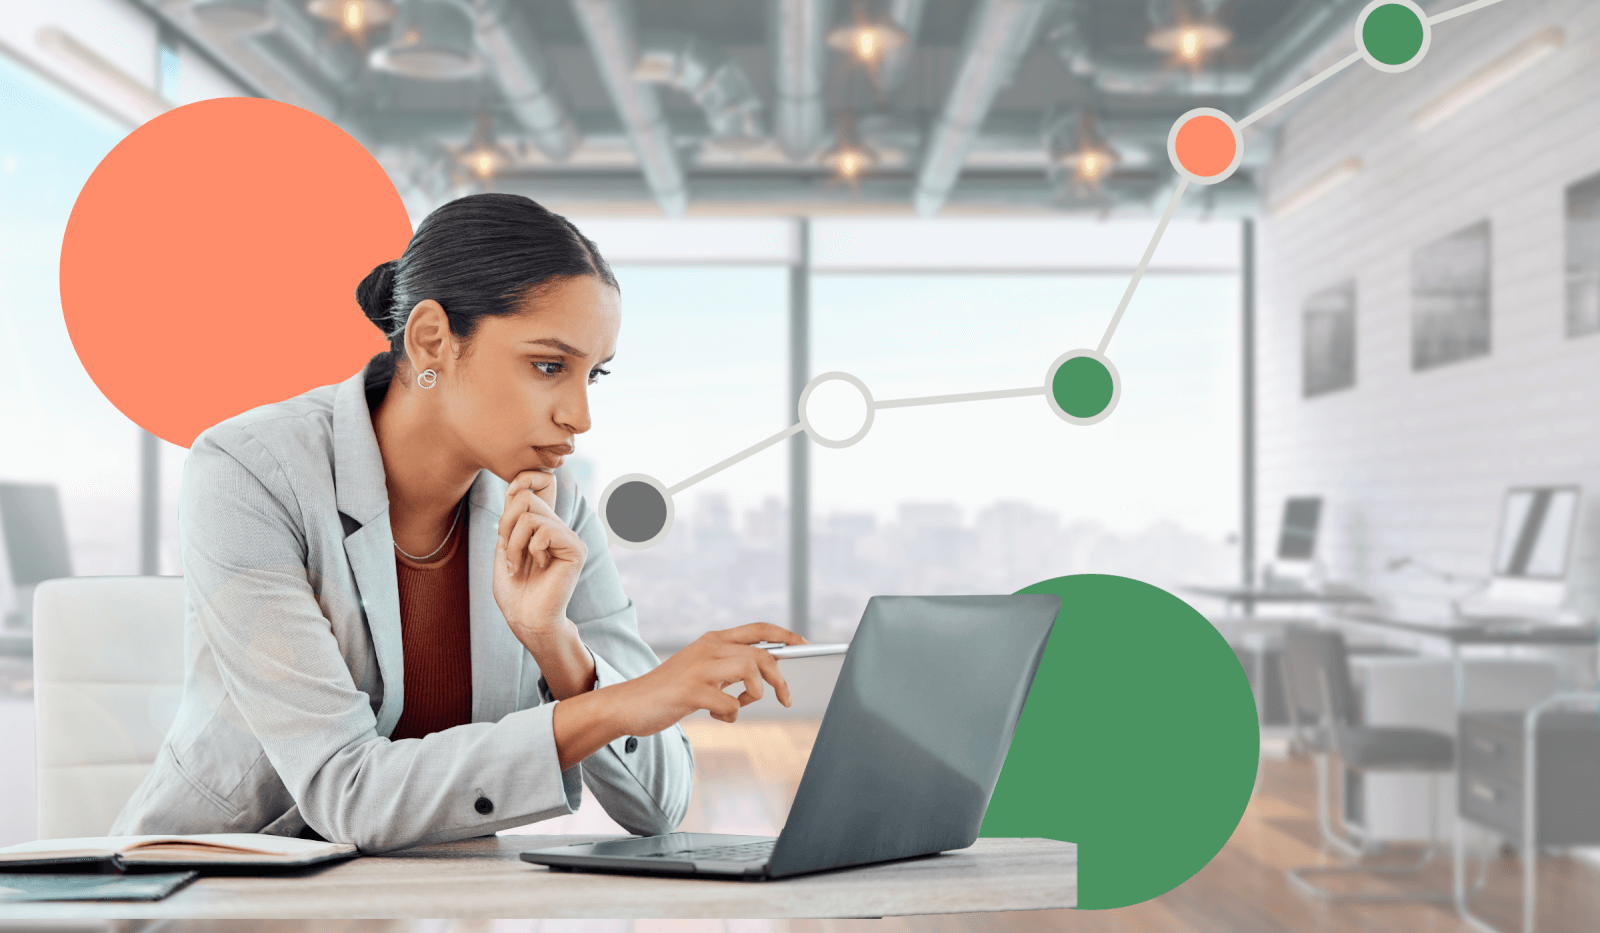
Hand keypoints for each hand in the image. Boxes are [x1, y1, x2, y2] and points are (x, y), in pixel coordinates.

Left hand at [492, 470, 586, 647]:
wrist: (525, 618)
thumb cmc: (513, 589)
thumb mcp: (504, 545)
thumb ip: (512, 517)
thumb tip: (516, 486)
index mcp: (544, 525)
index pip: (539, 485)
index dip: (522, 481)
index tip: (504, 506)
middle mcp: (559, 527)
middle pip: (527, 497)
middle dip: (506, 524)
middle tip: (505, 550)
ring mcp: (569, 537)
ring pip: (532, 515)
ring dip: (514, 542)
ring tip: (516, 563)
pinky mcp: (576, 548)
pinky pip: (544, 530)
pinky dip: (531, 548)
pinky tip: (539, 566)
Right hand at [613, 623, 808, 732]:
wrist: (628, 704)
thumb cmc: (669, 691)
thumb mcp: (701, 670)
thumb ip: (728, 666)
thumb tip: (766, 669)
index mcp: (712, 640)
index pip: (758, 630)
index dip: (786, 636)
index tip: (805, 646)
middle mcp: (708, 648)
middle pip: (762, 655)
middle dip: (780, 680)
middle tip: (786, 699)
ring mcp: (700, 668)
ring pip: (751, 672)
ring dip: (754, 696)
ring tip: (736, 706)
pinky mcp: (691, 691)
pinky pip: (730, 703)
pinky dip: (730, 714)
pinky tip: (715, 715)